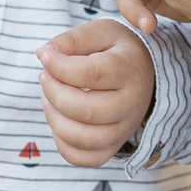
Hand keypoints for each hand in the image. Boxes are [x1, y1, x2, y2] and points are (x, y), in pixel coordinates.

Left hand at [36, 20, 155, 167]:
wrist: (146, 72)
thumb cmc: (117, 50)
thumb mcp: (101, 32)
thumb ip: (72, 39)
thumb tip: (43, 54)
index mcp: (129, 69)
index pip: (92, 74)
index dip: (60, 67)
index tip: (45, 57)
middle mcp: (131, 103)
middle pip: (88, 111)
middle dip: (55, 94)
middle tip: (44, 77)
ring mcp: (125, 127)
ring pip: (86, 139)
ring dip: (56, 121)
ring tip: (47, 100)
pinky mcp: (117, 143)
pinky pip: (89, 159)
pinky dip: (66, 147)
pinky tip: (59, 124)